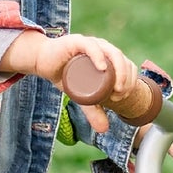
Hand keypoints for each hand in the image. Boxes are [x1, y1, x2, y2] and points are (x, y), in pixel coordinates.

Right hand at [0, 31, 138, 134]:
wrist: (42, 63)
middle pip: (122, 59)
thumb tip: (104, 130)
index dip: (130, 80)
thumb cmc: (65, 75)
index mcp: (108, 56)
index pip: (127, 65)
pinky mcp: (76, 42)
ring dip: (119, 70)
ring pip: (111, 52)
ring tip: (116, 87)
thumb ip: (92, 111)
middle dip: (126, 78)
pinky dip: (99, 57)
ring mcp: (90, 43)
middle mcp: (102, 47)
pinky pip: (91, 46)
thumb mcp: (81, 97)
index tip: (123, 96)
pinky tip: (103, 68)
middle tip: (120, 94)